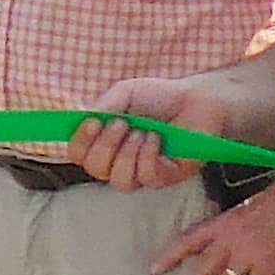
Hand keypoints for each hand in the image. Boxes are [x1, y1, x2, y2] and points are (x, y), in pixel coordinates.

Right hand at [74, 76, 229, 192]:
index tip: (92, 122)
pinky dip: (148, 156)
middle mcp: (120, 161)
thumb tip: (82, 120)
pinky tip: (157, 139)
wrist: (196, 99)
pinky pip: (146, 177)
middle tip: (122, 124)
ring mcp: (142, 172)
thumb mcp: (124, 93)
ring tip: (142, 133)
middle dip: (105, 145)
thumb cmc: (159, 97)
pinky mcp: (166, 177)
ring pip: (119, 181)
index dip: (79, 143)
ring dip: (127, 153)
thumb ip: (102, 106)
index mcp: (105, 142)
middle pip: (95, 170)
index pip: (78, 155)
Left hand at [148, 181, 274, 274]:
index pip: (188, 240)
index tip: (154, 269)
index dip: (169, 255)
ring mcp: (247, 252)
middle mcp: (229, 239)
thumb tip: (226, 241)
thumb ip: (232, 227)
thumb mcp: (245, 208)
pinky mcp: (267, 262)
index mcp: (221, 224)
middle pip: (204, 270)